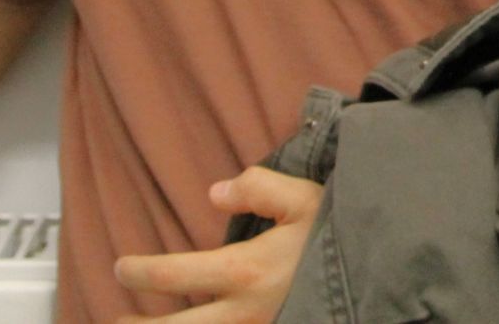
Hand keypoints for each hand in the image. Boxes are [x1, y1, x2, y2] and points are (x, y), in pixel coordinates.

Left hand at [113, 168, 324, 322]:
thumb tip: (214, 194)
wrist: (386, 276)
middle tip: (111, 322)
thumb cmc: (344, 232)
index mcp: (246, 271)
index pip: (175, 275)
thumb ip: (256, 188)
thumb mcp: (303, 198)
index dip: (140, 273)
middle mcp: (245, 312)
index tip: (121, 268)